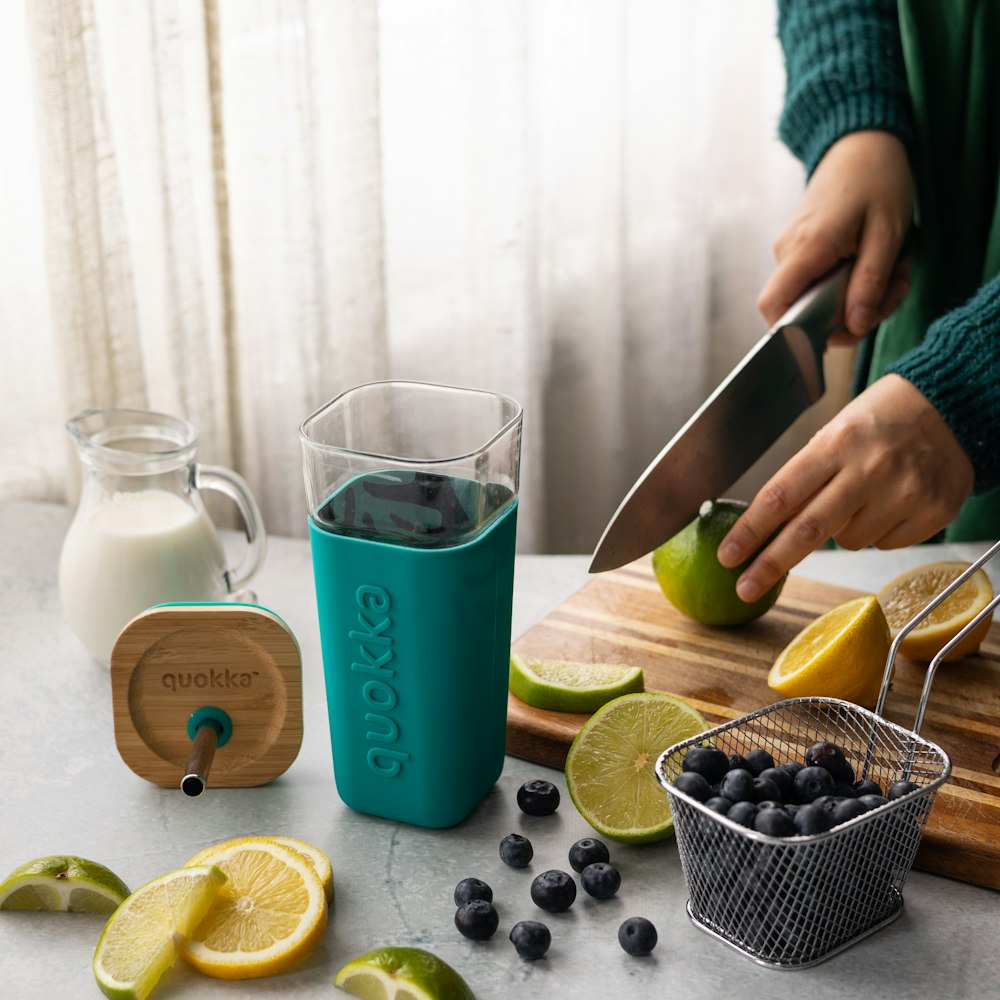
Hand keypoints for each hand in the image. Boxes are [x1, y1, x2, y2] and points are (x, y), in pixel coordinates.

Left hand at [717, 375, 974, 601]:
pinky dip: (878, 532)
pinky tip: (891, 501)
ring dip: (841, 530)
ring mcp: (905, 492)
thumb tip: (767, 530)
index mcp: (836, 443)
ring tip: (862, 495)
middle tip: (744, 586)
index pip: (781, 495)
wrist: (951, 407)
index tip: (727, 555)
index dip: (750, 531)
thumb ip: (804, 480)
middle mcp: (870, 469)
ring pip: (848, 542)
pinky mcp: (934, 512)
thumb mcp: (834, 434)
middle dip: (770, 564)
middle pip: (807, 530)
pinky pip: (884, 544)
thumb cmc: (879, 421)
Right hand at [758, 131, 915, 342]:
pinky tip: (878, 263)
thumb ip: (869, 283)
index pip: (774, 306)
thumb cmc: (878, 180)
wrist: (862, 143)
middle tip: (895, 290)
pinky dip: (852, 283)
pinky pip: (820, 283)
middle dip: (852, 314)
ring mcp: (792, 252)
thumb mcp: (888, 234)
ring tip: (895, 271)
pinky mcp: (802, 251)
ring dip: (859, 296)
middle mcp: (788, 253)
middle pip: (804, 311)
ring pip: (817, 299)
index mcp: (805, 248)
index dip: (792, 333)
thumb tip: (854, 326)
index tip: (833, 334)